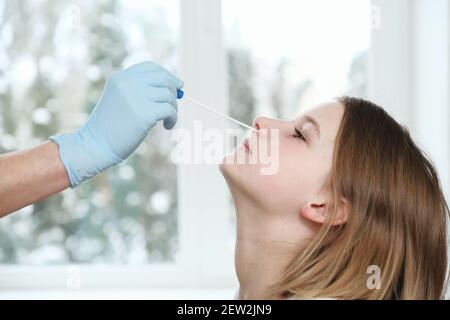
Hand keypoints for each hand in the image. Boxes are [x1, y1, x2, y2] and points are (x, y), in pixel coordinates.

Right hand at [50, 61, 183, 186]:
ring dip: (173, 108)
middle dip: (173, 91)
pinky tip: (167, 126)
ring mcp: (135, 97)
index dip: (166, 74)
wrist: (96, 145)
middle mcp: (127, 83)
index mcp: (119, 78)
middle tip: (174, 105)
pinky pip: (170, 110)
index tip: (176, 85)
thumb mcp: (120, 100)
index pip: (150, 67)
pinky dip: (173, 118)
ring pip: (168, 95)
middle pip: (162, 79)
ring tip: (166, 120)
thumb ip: (140, 90)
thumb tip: (175, 86)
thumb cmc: (111, 127)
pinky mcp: (144, 113)